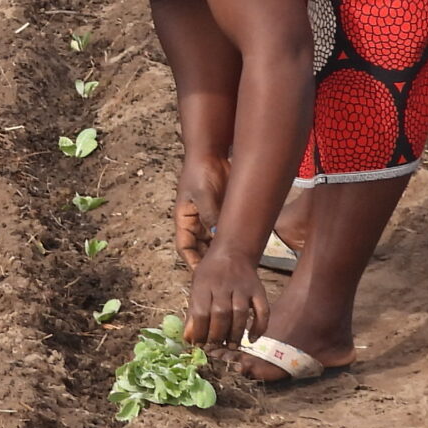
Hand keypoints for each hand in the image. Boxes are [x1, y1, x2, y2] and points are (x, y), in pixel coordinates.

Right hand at [174, 155, 228, 270]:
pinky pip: (227, 229)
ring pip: (216, 241)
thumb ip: (210, 214)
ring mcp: (211, 217)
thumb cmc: (199, 172)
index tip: (203, 274)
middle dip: (210, 261)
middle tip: (223, 274)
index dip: (192, 262)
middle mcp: (197, 221)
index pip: (185, 247)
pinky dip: (233, 238)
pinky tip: (243, 247)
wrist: (212, 153)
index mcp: (184, 219)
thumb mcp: (203, 195)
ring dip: (223, 251)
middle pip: (202, 248)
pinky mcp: (223, 212)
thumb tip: (219, 234)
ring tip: (234, 264)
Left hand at [183, 250, 267, 350]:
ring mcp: (243, 287)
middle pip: (221, 314)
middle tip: (215, 348)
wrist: (232, 252)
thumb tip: (188, 338)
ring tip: (231, 346)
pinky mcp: (258, 290)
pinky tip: (252, 339)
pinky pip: (262, 310)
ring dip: (235, 334)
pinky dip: (259, 326)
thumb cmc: (211, 274)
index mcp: (204, 283)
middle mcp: (223, 284)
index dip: (200, 332)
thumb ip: (193, 312)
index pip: (200, 312)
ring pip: (240, 313)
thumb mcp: (197, 287)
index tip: (199, 345)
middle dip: (217, 335)